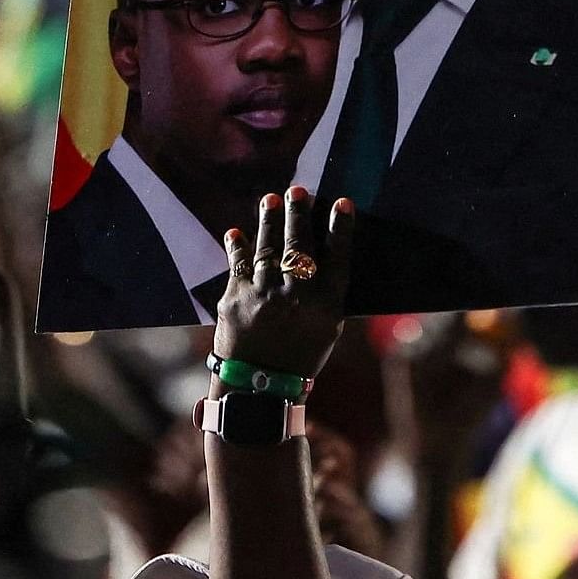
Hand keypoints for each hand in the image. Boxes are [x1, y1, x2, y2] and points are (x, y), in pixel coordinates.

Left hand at [215, 188, 350, 382]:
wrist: (258, 388)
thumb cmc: (299, 358)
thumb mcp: (326, 330)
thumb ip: (326, 296)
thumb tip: (323, 257)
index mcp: (326, 306)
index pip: (338, 257)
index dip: (341, 228)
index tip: (342, 202)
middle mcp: (297, 296)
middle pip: (300, 245)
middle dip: (299, 213)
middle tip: (298, 190)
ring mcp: (264, 295)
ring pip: (268, 247)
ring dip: (269, 220)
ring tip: (271, 199)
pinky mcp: (235, 297)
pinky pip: (237, 264)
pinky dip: (237, 246)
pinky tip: (236, 232)